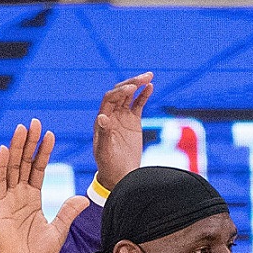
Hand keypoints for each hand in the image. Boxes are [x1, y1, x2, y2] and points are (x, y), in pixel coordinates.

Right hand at [0, 120, 90, 252]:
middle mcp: (19, 196)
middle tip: (35, 121)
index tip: (49, 134)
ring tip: (22, 128)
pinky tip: (5, 150)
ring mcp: (7, 200)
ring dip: (16, 148)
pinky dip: (1, 166)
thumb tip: (83, 198)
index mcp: (33, 199)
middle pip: (24, 163)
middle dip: (29, 143)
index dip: (43, 152)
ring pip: (12, 168)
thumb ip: (68, 213)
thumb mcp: (59, 231)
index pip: (38, 169)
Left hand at [93, 72, 152, 190]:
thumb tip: (101, 117)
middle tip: (144, 76)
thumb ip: (103, 134)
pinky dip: (144, 95)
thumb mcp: (105, 151)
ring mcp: (122, 117)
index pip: (110, 99)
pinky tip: (150, 87)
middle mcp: (111, 115)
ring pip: (129, 96)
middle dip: (131, 83)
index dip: (120, 92)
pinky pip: (138, 104)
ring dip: (138, 85)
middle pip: (120, 93)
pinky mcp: (133, 122)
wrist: (119, 175)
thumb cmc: (109, 166)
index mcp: (102, 120)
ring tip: (149, 76)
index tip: (131, 88)